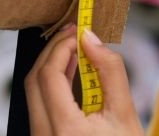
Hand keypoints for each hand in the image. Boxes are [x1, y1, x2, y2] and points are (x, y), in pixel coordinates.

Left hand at [25, 22, 143, 135]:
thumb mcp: (125, 112)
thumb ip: (110, 71)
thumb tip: (92, 39)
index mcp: (65, 129)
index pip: (49, 76)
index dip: (62, 47)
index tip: (80, 31)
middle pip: (34, 81)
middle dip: (53, 51)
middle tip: (75, 32)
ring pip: (33, 91)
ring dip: (51, 64)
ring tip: (76, 46)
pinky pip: (39, 103)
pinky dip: (52, 81)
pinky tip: (71, 69)